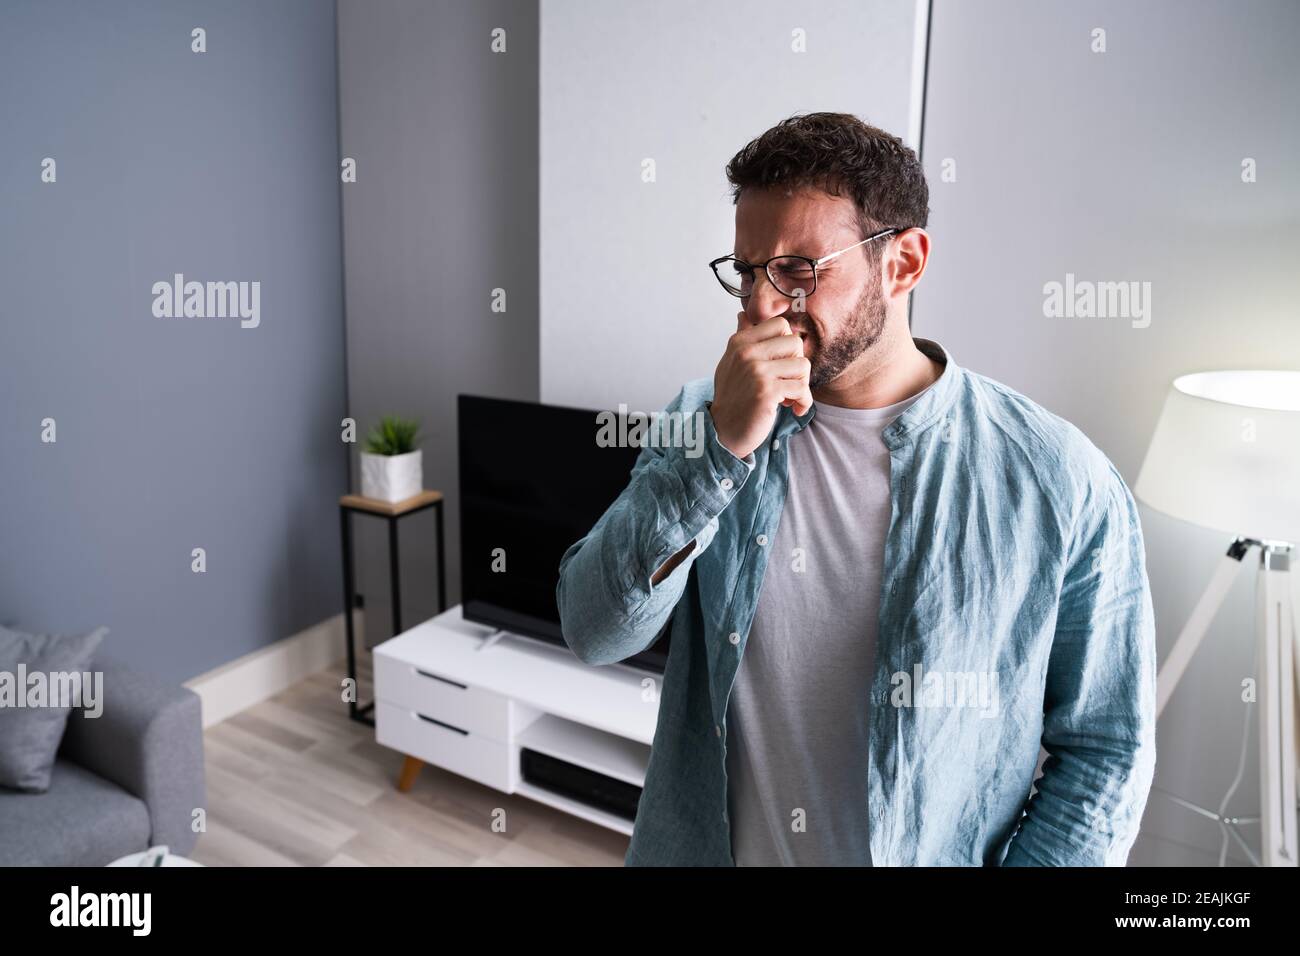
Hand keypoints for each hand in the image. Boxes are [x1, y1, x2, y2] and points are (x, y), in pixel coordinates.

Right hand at [709, 313, 811, 458]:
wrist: (723, 431)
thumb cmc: (732, 397)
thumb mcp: (731, 363)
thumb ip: (742, 338)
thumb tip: (744, 314)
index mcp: (740, 342)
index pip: (780, 324)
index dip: (788, 344)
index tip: (782, 362)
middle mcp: (747, 353)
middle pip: (795, 342)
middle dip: (797, 365)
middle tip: (788, 382)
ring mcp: (756, 372)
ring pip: (803, 365)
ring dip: (802, 384)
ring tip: (789, 396)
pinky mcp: (767, 392)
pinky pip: (802, 389)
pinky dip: (803, 401)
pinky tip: (794, 408)